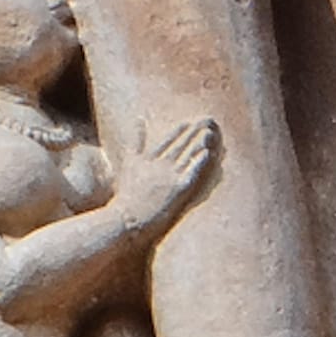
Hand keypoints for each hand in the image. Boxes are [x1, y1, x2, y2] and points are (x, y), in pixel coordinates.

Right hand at [113, 116, 220, 235]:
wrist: (127, 219)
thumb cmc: (126, 193)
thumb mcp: (129, 162)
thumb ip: (135, 140)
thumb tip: (139, 117)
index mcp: (148, 158)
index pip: (167, 141)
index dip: (178, 131)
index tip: (188, 122)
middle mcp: (161, 164)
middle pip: (180, 145)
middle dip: (193, 132)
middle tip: (206, 121)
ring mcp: (170, 176)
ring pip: (188, 155)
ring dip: (199, 143)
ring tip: (209, 132)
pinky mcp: (178, 189)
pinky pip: (192, 172)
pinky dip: (199, 161)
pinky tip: (207, 153)